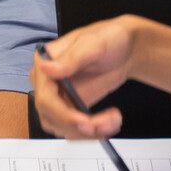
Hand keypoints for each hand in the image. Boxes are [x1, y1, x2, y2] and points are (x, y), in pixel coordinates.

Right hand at [30, 17, 138, 138]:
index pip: (44, 98)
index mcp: (45, 62)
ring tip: (112, 122)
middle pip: (51, 117)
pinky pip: (73, 128)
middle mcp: (47, 82)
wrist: (125, 48)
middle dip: (78, 127)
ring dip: (87, 133)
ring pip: (62, 127)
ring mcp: (58, 96)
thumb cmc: (109, 38)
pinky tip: (110, 123)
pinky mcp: (71, 107)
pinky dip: (91, 132)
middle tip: (104, 125)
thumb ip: (72, 58)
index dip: (63, 114)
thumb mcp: (93, 44)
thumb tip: (46, 68)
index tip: (85, 122)